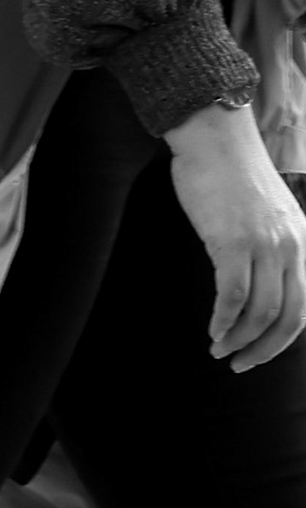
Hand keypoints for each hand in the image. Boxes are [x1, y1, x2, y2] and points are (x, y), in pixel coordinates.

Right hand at [166, 98, 305, 369]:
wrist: (215, 142)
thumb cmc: (231, 178)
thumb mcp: (266, 217)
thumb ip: (270, 248)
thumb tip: (255, 286)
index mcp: (302, 241)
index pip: (305, 304)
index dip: (281, 339)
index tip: (255, 354)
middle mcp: (291, 245)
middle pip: (289, 315)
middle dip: (264, 349)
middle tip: (239, 364)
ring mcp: (264, 244)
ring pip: (261, 310)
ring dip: (239, 338)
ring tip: (219, 349)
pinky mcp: (233, 242)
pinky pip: (233, 295)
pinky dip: (223, 320)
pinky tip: (212, 331)